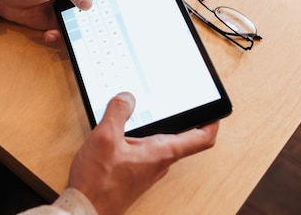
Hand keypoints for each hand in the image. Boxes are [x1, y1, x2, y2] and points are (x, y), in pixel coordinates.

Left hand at [0, 0, 135, 41]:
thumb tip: (89, 2)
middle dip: (116, 10)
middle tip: (123, 21)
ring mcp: (72, 7)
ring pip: (92, 21)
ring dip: (88, 30)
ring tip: (82, 34)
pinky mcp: (61, 22)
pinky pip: (71, 34)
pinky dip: (64, 38)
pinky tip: (51, 35)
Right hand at [68, 93, 218, 214]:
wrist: (86, 209)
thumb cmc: (98, 181)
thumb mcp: (105, 138)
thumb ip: (118, 112)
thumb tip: (128, 96)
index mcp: (160, 152)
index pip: (201, 138)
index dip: (212, 122)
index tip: (215, 110)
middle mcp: (159, 163)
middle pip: (182, 139)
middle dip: (182, 120)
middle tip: (179, 102)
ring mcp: (147, 170)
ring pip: (161, 145)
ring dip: (158, 128)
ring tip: (147, 111)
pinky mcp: (135, 174)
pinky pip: (146, 152)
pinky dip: (141, 138)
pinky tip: (124, 133)